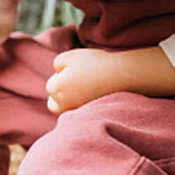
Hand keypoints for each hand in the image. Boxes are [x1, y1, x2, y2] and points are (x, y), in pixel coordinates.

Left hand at [46, 46, 174, 113]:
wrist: (123, 75)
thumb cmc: (95, 63)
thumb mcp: (68, 57)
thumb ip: (56, 66)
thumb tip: (57, 76)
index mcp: (55, 89)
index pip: (51, 85)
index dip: (62, 76)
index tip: (77, 71)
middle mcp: (63, 106)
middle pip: (55, 103)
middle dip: (62, 94)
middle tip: (80, 82)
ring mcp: (77, 114)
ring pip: (68, 109)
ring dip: (73, 101)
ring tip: (89, 89)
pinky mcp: (90, 118)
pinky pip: (80, 114)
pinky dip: (85, 106)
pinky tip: (96, 96)